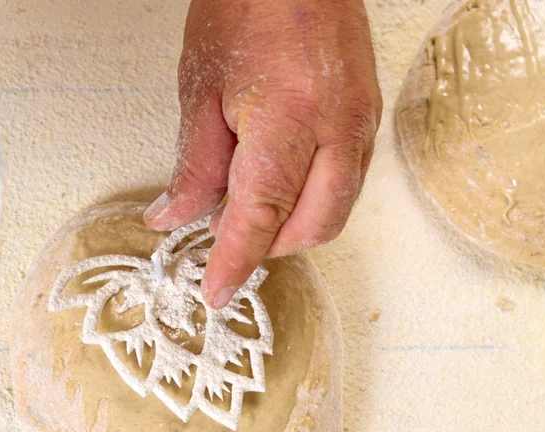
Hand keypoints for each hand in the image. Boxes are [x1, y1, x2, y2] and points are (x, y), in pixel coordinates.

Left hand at [145, 0, 380, 308]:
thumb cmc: (249, 5)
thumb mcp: (200, 87)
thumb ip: (193, 164)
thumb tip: (174, 217)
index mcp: (289, 118)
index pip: (261, 215)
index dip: (236, 260)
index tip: (215, 290)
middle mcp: (337, 126)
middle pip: (311, 226)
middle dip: (269, 247)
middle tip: (223, 243)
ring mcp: (361, 122)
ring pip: (336, 209)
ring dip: (293, 225)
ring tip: (246, 209)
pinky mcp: (370, 115)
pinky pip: (349, 180)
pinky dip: (314, 197)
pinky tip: (280, 183)